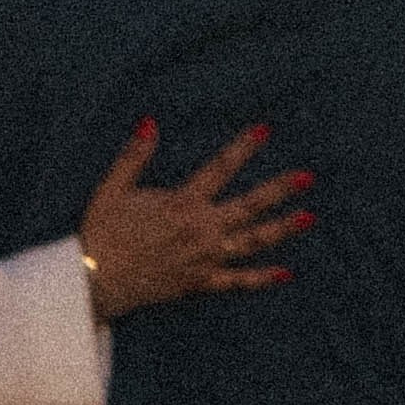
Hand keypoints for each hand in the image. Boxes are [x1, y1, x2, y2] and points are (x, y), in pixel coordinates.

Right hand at [80, 122, 313, 321]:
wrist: (94, 280)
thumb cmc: (102, 232)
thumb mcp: (113, 187)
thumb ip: (135, 155)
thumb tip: (150, 122)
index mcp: (182, 203)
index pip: (220, 169)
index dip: (243, 147)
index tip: (265, 130)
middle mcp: (201, 230)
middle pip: (250, 206)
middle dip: (280, 189)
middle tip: (307, 177)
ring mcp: (205, 258)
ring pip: (252, 242)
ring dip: (282, 229)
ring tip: (309, 217)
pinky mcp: (200, 282)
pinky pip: (237, 282)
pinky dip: (262, 279)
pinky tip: (286, 272)